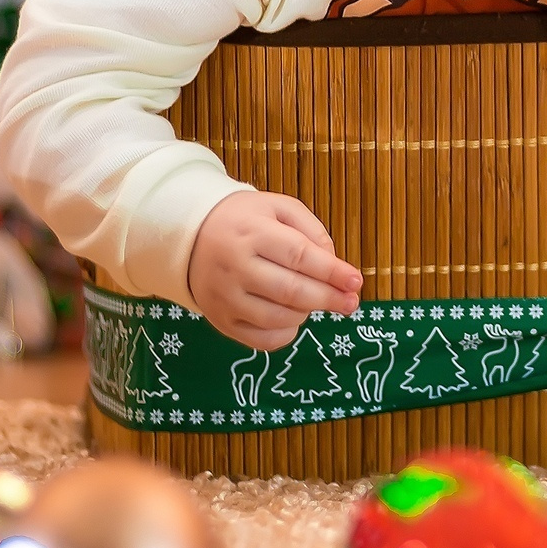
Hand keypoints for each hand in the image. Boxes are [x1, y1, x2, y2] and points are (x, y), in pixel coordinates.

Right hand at [186, 190, 362, 350]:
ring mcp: (225, 296)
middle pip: (290, 290)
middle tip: (351, 302)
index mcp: (252, 232)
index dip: (331, 271)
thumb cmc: (246, 220)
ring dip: (307, 314)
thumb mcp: (278, 207)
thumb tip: (334, 264)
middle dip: (328, 298)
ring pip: (277, 317)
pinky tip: (295, 318)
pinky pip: (260, 339)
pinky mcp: (220, 320)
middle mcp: (235, 266)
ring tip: (316, 302)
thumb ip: (311, 229)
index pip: (299, 255)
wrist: (191, 236)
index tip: (355, 281)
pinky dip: (286, 333)